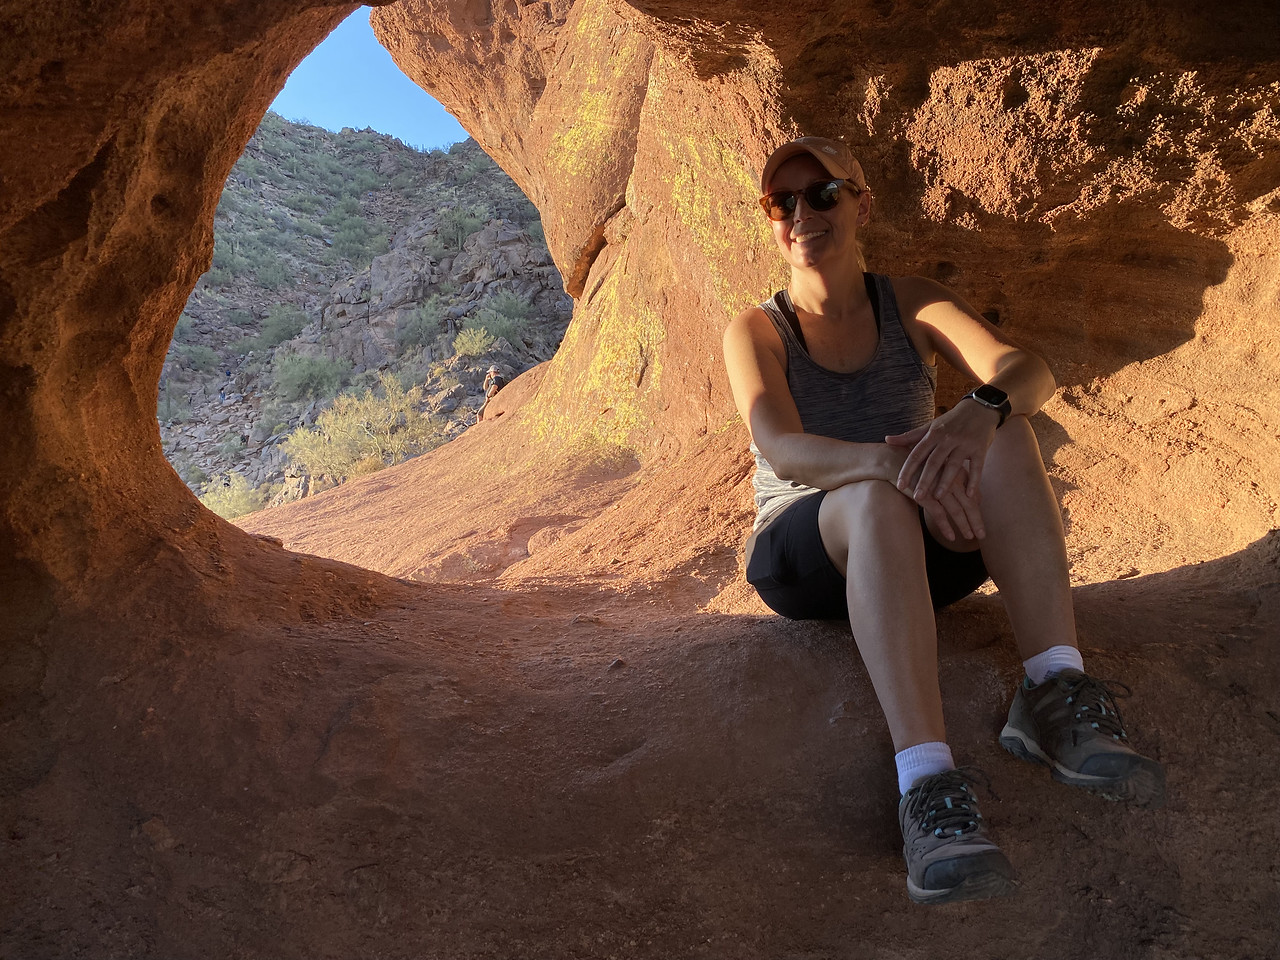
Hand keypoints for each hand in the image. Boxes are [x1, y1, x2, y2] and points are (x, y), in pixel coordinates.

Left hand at [886, 401, 999, 538]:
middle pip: (934, 462)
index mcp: (933, 434)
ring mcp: (964, 444)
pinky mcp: (980, 449)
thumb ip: (910, 436)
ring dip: (945, 482)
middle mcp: (948, 439)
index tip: (900, 485)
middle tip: (917, 497)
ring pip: (953, 465)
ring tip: (937, 497)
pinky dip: (973, 481)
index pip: (917, 454)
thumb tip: (887, 440)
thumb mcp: (930, 426)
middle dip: (924, 480)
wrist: (980, 408)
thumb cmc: (951, 421)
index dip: (908, 470)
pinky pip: (977, 467)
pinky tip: (969, 496)